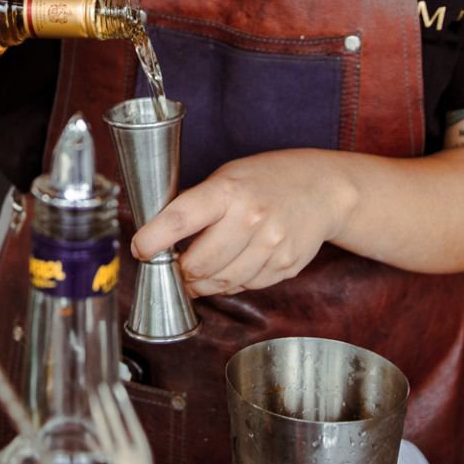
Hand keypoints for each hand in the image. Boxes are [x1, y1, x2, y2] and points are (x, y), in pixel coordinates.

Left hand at [129, 150, 356, 297]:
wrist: (324, 189)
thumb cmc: (269, 179)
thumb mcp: (228, 176)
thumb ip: (198, 204)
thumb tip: (159, 235)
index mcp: (227, 191)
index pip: (178, 221)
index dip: (152, 240)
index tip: (140, 250)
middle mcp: (250, 219)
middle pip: (198, 265)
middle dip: (180, 272)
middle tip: (174, 267)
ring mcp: (271, 246)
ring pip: (221, 283)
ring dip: (202, 285)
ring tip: (197, 274)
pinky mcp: (285, 266)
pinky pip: (246, 287)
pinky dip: (231, 284)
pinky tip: (232, 267)